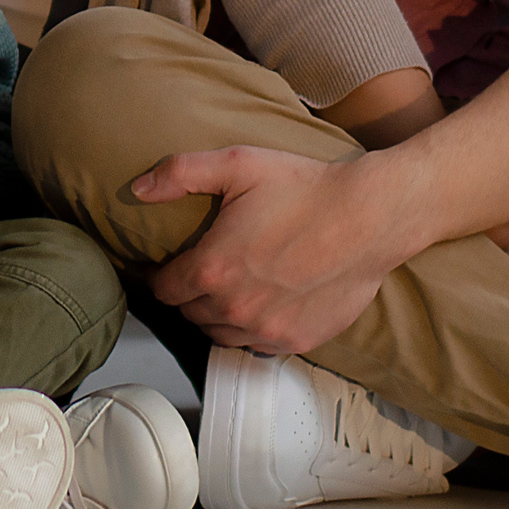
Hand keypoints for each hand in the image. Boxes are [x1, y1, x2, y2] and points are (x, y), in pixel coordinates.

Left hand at [137, 146, 398, 354]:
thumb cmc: (305, 188)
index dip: (161, 275)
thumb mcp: (237, 164)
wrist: (370, 217)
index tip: (166, 266)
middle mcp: (233, 307)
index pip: (164, 288)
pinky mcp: (296, 340)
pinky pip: (257, 345)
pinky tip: (261, 304)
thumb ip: (181, 174)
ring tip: (228, 290)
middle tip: (202, 272)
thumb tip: (138, 189)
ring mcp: (265, 329)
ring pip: (220, 334)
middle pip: (190, 313)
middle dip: (189, 294)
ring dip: (217, 315)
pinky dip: (252, 329)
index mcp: (211, 268)